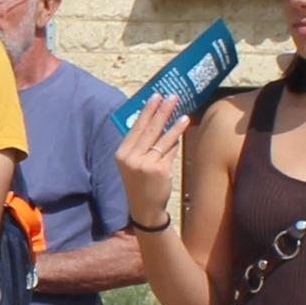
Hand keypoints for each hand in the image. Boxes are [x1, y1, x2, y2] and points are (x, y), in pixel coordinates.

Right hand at [116, 97, 187, 226]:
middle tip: (172, 96)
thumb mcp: (133, 163)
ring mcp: (144, 164)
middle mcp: (131, 157)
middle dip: (162, 111)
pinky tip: (182, 132)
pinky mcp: (159, 170)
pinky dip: (176, 142)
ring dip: (174, 124)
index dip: (147, 110)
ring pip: (162, 139)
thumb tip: (157, 121)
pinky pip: (169, 152)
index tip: (155, 96)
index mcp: (121, 153)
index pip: (136, 127)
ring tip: (183, 113)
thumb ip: (141, 144)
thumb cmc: (140, 182)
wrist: (144, 208)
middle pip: (149, 129)